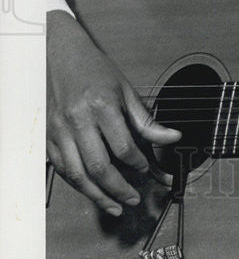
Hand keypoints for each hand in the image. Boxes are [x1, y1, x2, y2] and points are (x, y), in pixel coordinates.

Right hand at [47, 10, 180, 215]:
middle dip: (119, 189)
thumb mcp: (125, 89)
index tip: (148, 170)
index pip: (123, 147)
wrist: (57, 53)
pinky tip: (91, 191)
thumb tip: (172, 138)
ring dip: (97, 195)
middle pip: (99, 167)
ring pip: (77, 175)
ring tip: (114, 206)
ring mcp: (59, 131)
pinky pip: (62, 169)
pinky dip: (77, 184)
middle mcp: (78, 121)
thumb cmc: (92, 68)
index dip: (139, 164)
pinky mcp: (47, 137)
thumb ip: (146, 119)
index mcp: (102, 106)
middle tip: (133, 200)